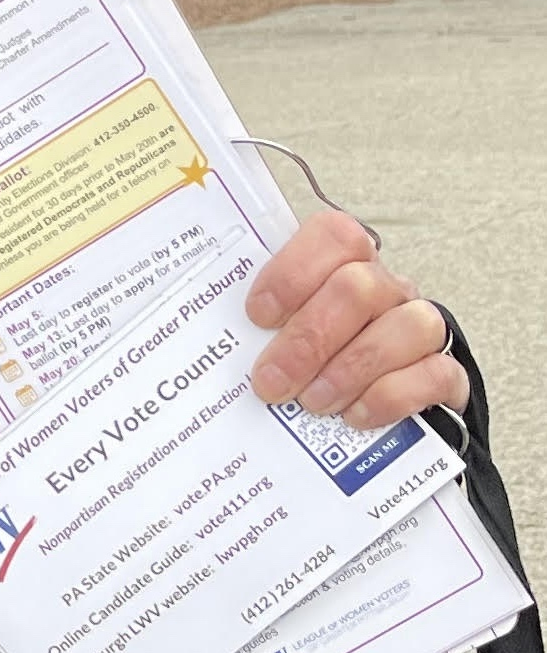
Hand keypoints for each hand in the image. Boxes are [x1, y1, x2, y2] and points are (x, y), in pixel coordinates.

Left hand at [245, 211, 465, 431]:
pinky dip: (389, 397)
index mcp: (344, 267)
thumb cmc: (310, 364)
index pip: (335, 235)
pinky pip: (434, 373)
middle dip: (308, 339)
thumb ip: (256, 330)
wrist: (374, 412)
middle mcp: (387, 290)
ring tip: (311, 402)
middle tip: (271, 382)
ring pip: (406, 326)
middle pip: (359, 287)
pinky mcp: (446, 374)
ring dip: (349, 369)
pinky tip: (354, 416)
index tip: (257, 316)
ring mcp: (420, 329)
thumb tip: (207, 348)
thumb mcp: (276, 338)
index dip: (293, 272)